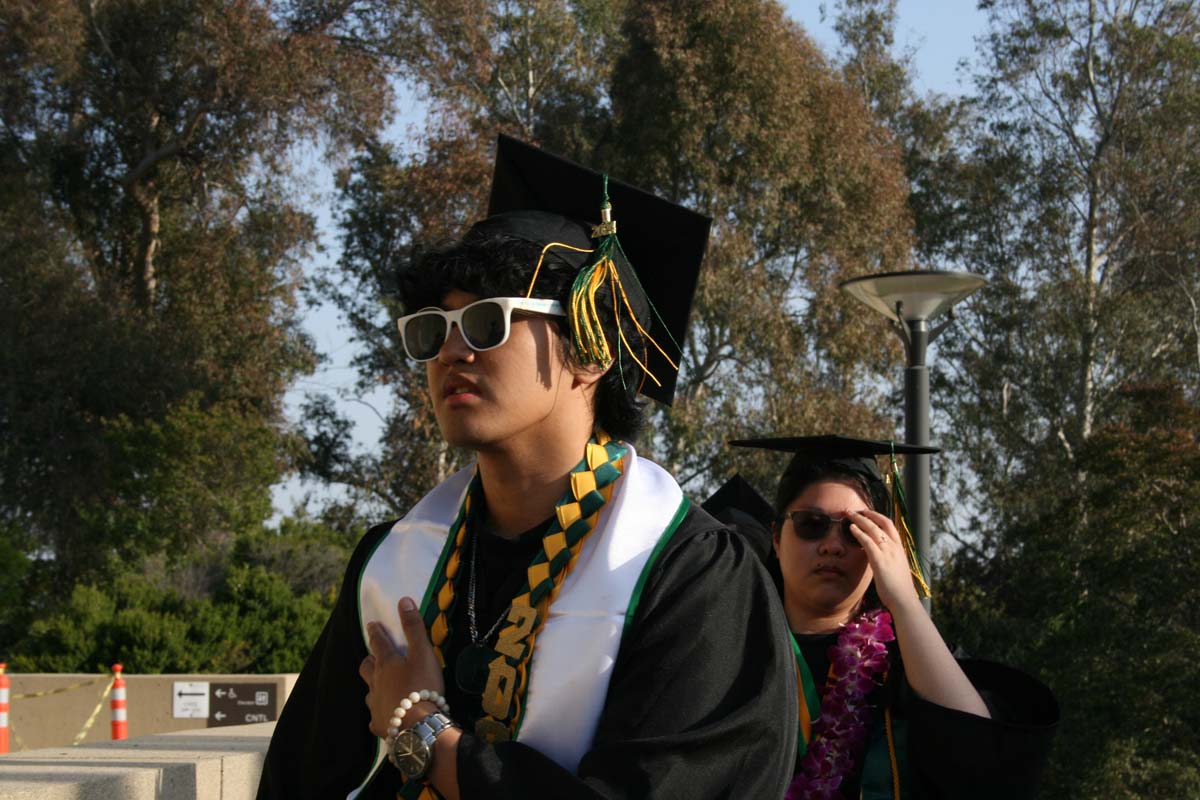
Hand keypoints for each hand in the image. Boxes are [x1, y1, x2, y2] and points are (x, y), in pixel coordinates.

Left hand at [358, 596, 444, 737]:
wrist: (418, 725)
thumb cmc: (422, 685)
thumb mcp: (422, 652)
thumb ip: (413, 627)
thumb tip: (403, 600)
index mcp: (386, 663)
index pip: (378, 642)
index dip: (375, 632)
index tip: (371, 624)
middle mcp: (375, 682)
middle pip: (367, 667)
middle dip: (369, 660)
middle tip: (375, 657)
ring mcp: (374, 704)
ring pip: (370, 691)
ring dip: (375, 686)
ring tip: (383, 687)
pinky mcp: (378, 724)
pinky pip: (376, 715)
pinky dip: (380, 711)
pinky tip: (387, 715)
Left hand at [846, 509, 920, 614]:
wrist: (904, 599)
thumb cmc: (899, 588)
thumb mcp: (895, 568)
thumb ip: (887, 559)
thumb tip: (877, 556)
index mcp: (900, 548)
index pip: (889, 525)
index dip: (878, 517)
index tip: (867, 513)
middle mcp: (895, 547)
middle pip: (881, 522)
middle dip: (867, 514)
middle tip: (854, 510)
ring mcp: (888, 552)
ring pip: (873, 529)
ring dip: (859, 519)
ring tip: (848, 514)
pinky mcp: (880, 560)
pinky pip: (867, 541)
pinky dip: (859, 532)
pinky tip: (851, 528)